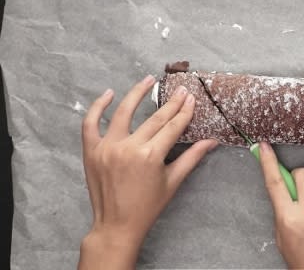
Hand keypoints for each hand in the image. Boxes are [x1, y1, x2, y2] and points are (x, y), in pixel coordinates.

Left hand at [78, 75, 217, 269]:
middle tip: (180, 90)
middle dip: (171, 103)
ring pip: (123, 113)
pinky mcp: (91, 151)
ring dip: (136, 93)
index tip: (191, 99)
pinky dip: (97, 107)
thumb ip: (192, 157)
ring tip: (148, 79)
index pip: (172, 127)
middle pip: (154, 119)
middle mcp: (129, 148)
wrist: (116, 225)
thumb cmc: (147, 206)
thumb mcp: (173, 182)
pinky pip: (91, 123)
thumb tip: (212, 141)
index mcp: (151, 156)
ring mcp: (108, 147)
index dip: (184, 112)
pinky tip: (109, 94)